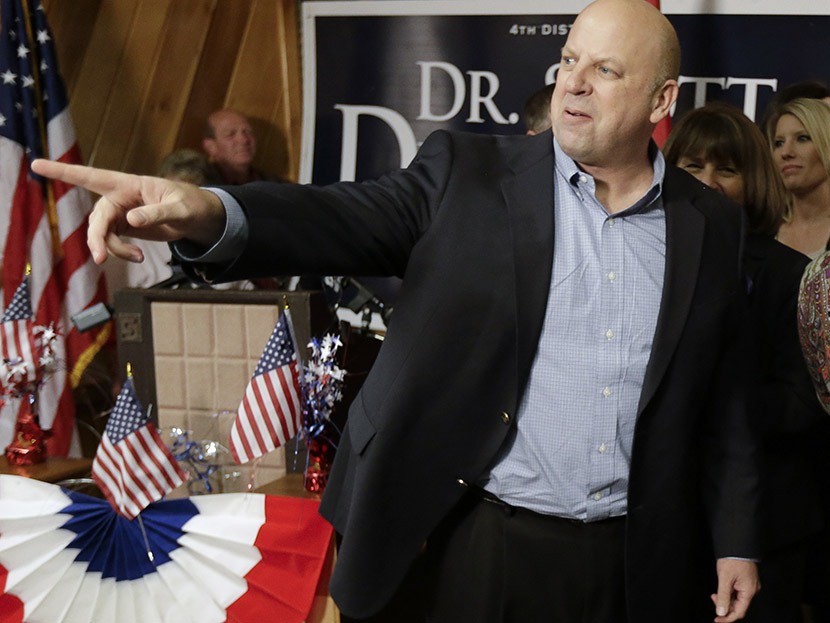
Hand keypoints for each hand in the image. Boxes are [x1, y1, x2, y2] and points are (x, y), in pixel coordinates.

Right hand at [31, 159, 225, 263]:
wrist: (199, 219)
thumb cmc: (191, 205)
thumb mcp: (180, 208)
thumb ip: (157, 213)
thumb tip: (131, 221)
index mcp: (129, 184)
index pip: (92, 176)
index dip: (64, 171)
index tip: (37, 163)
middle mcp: (120, 198)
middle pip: (97, 217)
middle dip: (97, 238)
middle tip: (99, 258)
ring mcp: (120, 214)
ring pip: (102, 233)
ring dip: (113, 249)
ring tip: (139, 257)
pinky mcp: (124, 229)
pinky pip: (112, 242)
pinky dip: (121, 252)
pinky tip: (139, 257)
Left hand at [711, 558, 759, 621]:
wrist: (737, 544)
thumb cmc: (733, 559)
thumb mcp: (724, 578)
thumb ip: (723, 596)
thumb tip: (721, 612)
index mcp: (749, 591)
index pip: (739, 612)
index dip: (728, 618)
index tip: (717, 619)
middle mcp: (751, 589)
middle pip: (738, 606)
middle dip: (725, 606)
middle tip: (713, 600)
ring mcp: (749, 585)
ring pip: (737, 599)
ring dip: (726, 599)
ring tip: (715, 594)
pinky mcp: (746, 580)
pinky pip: (737, 592)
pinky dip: (729, 593)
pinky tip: (721, 590)